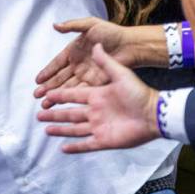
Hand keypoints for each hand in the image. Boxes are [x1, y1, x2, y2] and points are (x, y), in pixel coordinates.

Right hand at [34, 18, 139, 107]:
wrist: (131, 45)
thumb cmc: (111, 32)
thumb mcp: (90, 24)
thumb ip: (72, 25)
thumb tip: (55, 25)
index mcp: (74, 51)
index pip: (57, 63)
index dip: (47, 72)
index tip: (37, 80)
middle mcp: (78, 65)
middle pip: (59, 78)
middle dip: (48, 87)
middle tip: (36, 95)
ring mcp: (86, 75)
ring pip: (68, 87)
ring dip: (56, 96)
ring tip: (45, 104)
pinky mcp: (97, 83)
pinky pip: (81, 92)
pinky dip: (71, 99)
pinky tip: (63, 105)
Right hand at [37, 44, 160, 152]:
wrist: (155, 113)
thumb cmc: (139, 92)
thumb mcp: (120, 73)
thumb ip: (105, 61)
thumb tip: (95, 44)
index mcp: (96, 95)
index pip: (72, 95)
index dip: (58, 95)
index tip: (45, 94)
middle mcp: (95, 111)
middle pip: (69, 113)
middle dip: (54, 114)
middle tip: (39, 114)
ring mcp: (99, 126)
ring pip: (74, 129)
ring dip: (60, 129)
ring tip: (46, 130)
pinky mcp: (105, 140)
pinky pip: (87, 144)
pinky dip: (75, 147)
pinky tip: (63, 149)